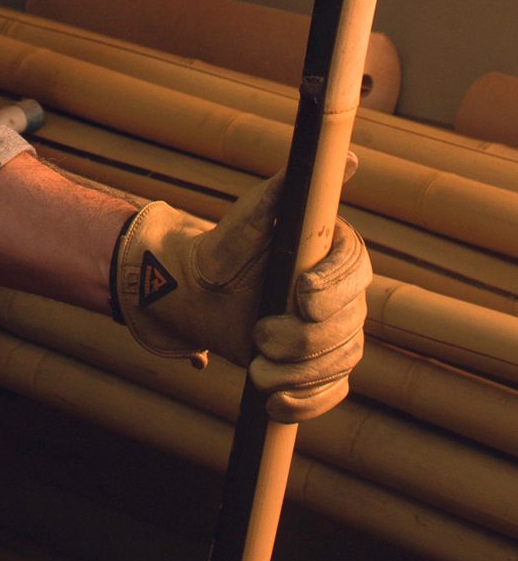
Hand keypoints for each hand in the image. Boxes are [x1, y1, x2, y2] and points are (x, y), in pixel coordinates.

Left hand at [111, 169, 370, 420]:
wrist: (203, 293)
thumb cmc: (229, 246)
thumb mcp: (253, 213)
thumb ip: (289, 188)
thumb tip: (351, 158)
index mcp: (335, 252)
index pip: (356, 269)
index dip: (334, 285)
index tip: (301, 293)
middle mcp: (344, 294)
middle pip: (348, 326)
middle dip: (302, 338)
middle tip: (258, 334)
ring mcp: (336, 335)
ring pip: (340, 363)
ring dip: (297, 373)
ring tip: (256, 370)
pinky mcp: (322, 369)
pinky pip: (329, 394)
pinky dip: (304, 402)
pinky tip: (274, 401)